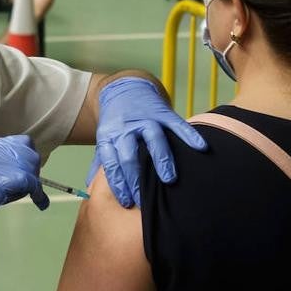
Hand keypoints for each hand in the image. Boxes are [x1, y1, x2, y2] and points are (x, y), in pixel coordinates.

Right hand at [0, 135, 47, 246]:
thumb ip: (1, 169)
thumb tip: (23, 174)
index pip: (22, 142)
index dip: (28, 158)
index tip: (27, 174)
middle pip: (30, 153)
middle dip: (34, 171)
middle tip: (29, 188)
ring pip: (31, 167)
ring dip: (34, 183)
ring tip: (28, 196)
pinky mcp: (2, 180)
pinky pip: (31, 182)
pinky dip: (39, 194)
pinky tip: (40, 203)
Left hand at [86, 78, 207, 207]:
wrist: (124, 89)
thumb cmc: (116, 123)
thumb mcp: (105, 139)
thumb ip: (101, 163)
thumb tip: (91, 188)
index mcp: (109, 136)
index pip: (110, 163)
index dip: (118, 183)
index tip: (126, 201)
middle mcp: (126, 128)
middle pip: (129, 154)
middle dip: (135, 178)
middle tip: (144, 199)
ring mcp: (145, 119)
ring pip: (153, 139)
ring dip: (161, 159)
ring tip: (169, 179)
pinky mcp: (163, 112)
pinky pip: (177, 124)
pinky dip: (189, 135)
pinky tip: (199, 147)